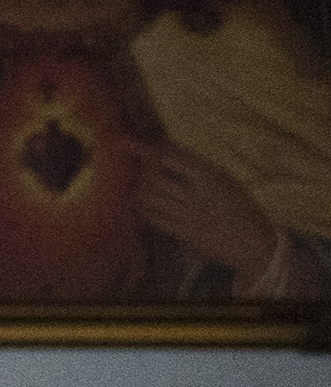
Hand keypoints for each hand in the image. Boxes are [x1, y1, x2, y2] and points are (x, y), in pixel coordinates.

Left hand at [144, 142, 284, 284]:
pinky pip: (154, 218)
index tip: (129, 143)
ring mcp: (191, 215)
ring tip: (147, 187)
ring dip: (142, 190)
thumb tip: (164, 145)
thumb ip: (196, 164)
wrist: (256, 243)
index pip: (171, 157)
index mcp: (212, 176)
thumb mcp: (226, 179)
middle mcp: (199, 194)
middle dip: (144, 171)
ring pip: (150, 196)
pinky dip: (146, 209)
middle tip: (145, 171)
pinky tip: (151, 206)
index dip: (147, 149)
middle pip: (155, 176)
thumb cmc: (240, 206)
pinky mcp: (185, 234)